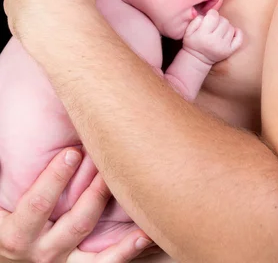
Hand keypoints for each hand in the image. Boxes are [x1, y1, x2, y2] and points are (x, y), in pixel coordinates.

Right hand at [0, 148, 154, 262]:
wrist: (8, 262)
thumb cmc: (5, 225)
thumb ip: (4, 177)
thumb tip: (6, 146)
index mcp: (17, 235)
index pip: (39, 204)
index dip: (55, 178)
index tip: (72, 152)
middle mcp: (42, 253)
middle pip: (76, 221)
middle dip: (94, 189)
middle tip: (108, 160)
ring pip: (94, 243)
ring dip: (111, 213)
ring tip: (126, 188)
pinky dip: (126, 250)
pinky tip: (143, 234)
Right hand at [183, 9, 242, 64]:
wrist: (198, 60)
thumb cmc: (193, 43)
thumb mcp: (188, 31)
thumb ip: (196, 20)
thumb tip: (207, 14)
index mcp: (203, 35)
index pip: (213, 16)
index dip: (212, 13)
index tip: (209, 17)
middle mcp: (215, 41)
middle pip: (224, 21)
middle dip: (219, 20)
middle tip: (213, 25)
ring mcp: (224, 46)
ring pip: (231, 27)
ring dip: (225, 27)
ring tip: (219, 30)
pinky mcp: (230, 51)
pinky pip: (239, 37)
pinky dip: (237, 32)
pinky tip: (229, 33)